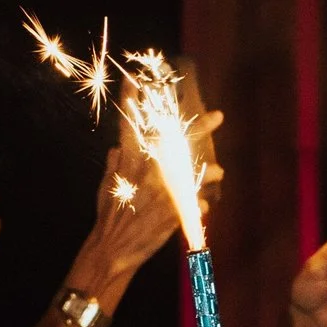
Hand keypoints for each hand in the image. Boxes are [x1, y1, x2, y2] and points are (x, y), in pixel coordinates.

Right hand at [93, 111, 224, 281]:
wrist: (114, 248)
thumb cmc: (109, 215)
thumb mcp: (107, 185)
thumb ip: (115, 164)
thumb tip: (118, 148)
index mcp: (131, 161)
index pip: (131, 124)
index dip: (132, 99)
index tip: (136, 78)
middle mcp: (150, 170)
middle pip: (178, 142)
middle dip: (200, 128)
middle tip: (219, 116)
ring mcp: (165, 190)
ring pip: (196, 173)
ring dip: (209, 172)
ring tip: (219, 171)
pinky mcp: (175, 211)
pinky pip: (196, 203)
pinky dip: (200, 205)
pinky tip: (205, 206)